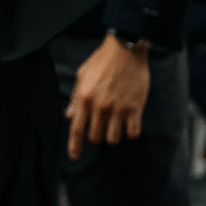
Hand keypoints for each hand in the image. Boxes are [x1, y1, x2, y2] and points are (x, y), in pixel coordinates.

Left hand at [66, 35, 150, 159]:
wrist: (125, 49)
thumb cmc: (102, 61)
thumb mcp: (82, 75)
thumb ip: (76, 97)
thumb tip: (69, 115)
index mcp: (84, 98)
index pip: (76, 130)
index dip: (75, 147)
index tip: (75, 157)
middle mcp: (100, 107)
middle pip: (95, 138)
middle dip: (96, 137)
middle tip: (100, 128)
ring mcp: (118, 109)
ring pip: (114, 139)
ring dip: (113, 136)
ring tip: (115, 126)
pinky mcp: (135, 108)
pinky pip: (133, 134)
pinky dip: (130, 133)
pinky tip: (129, 125)